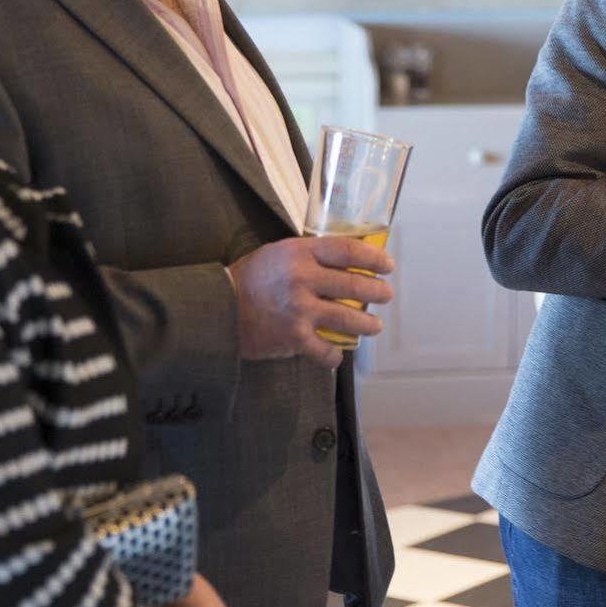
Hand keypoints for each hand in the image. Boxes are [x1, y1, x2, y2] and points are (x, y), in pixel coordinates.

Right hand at [228, 237, 394, 368]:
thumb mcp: (277, 253)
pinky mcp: (294, 337)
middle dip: (377, 292)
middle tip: (385, 295)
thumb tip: (342, 260)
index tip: (387, 265)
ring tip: (374, 326)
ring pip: (348, 318)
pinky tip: (336, 356)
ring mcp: (300, 309)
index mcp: (300, 252)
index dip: (373, 258)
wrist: (218, 308)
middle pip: (354, 285)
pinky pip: (325, 350)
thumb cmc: (249, 278)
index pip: (347, 250)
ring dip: (367, 324)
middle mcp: (303, 278)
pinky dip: (333, 356)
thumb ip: (307, 255)